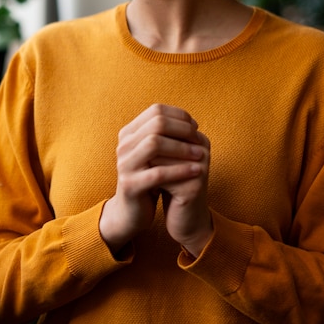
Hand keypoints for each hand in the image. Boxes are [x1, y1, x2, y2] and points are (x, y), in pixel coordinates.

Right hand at [99, 104, 202, 253]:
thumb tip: (190, 121)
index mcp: (129, 133)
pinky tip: (197, 171)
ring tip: (200, 154)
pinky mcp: (130, 185)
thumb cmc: (148, 178)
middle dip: (182, 129)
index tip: (194, 126)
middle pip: (156, 124)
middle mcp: (124, 145)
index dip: (179, 115)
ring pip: (154, 144)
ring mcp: (125, 165)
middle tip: (198, 138)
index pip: (156, 110)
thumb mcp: (154, 154)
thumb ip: (165, 137)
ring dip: (182, 148)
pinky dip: (180, 170)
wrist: (130, 212)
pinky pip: (158, 173)